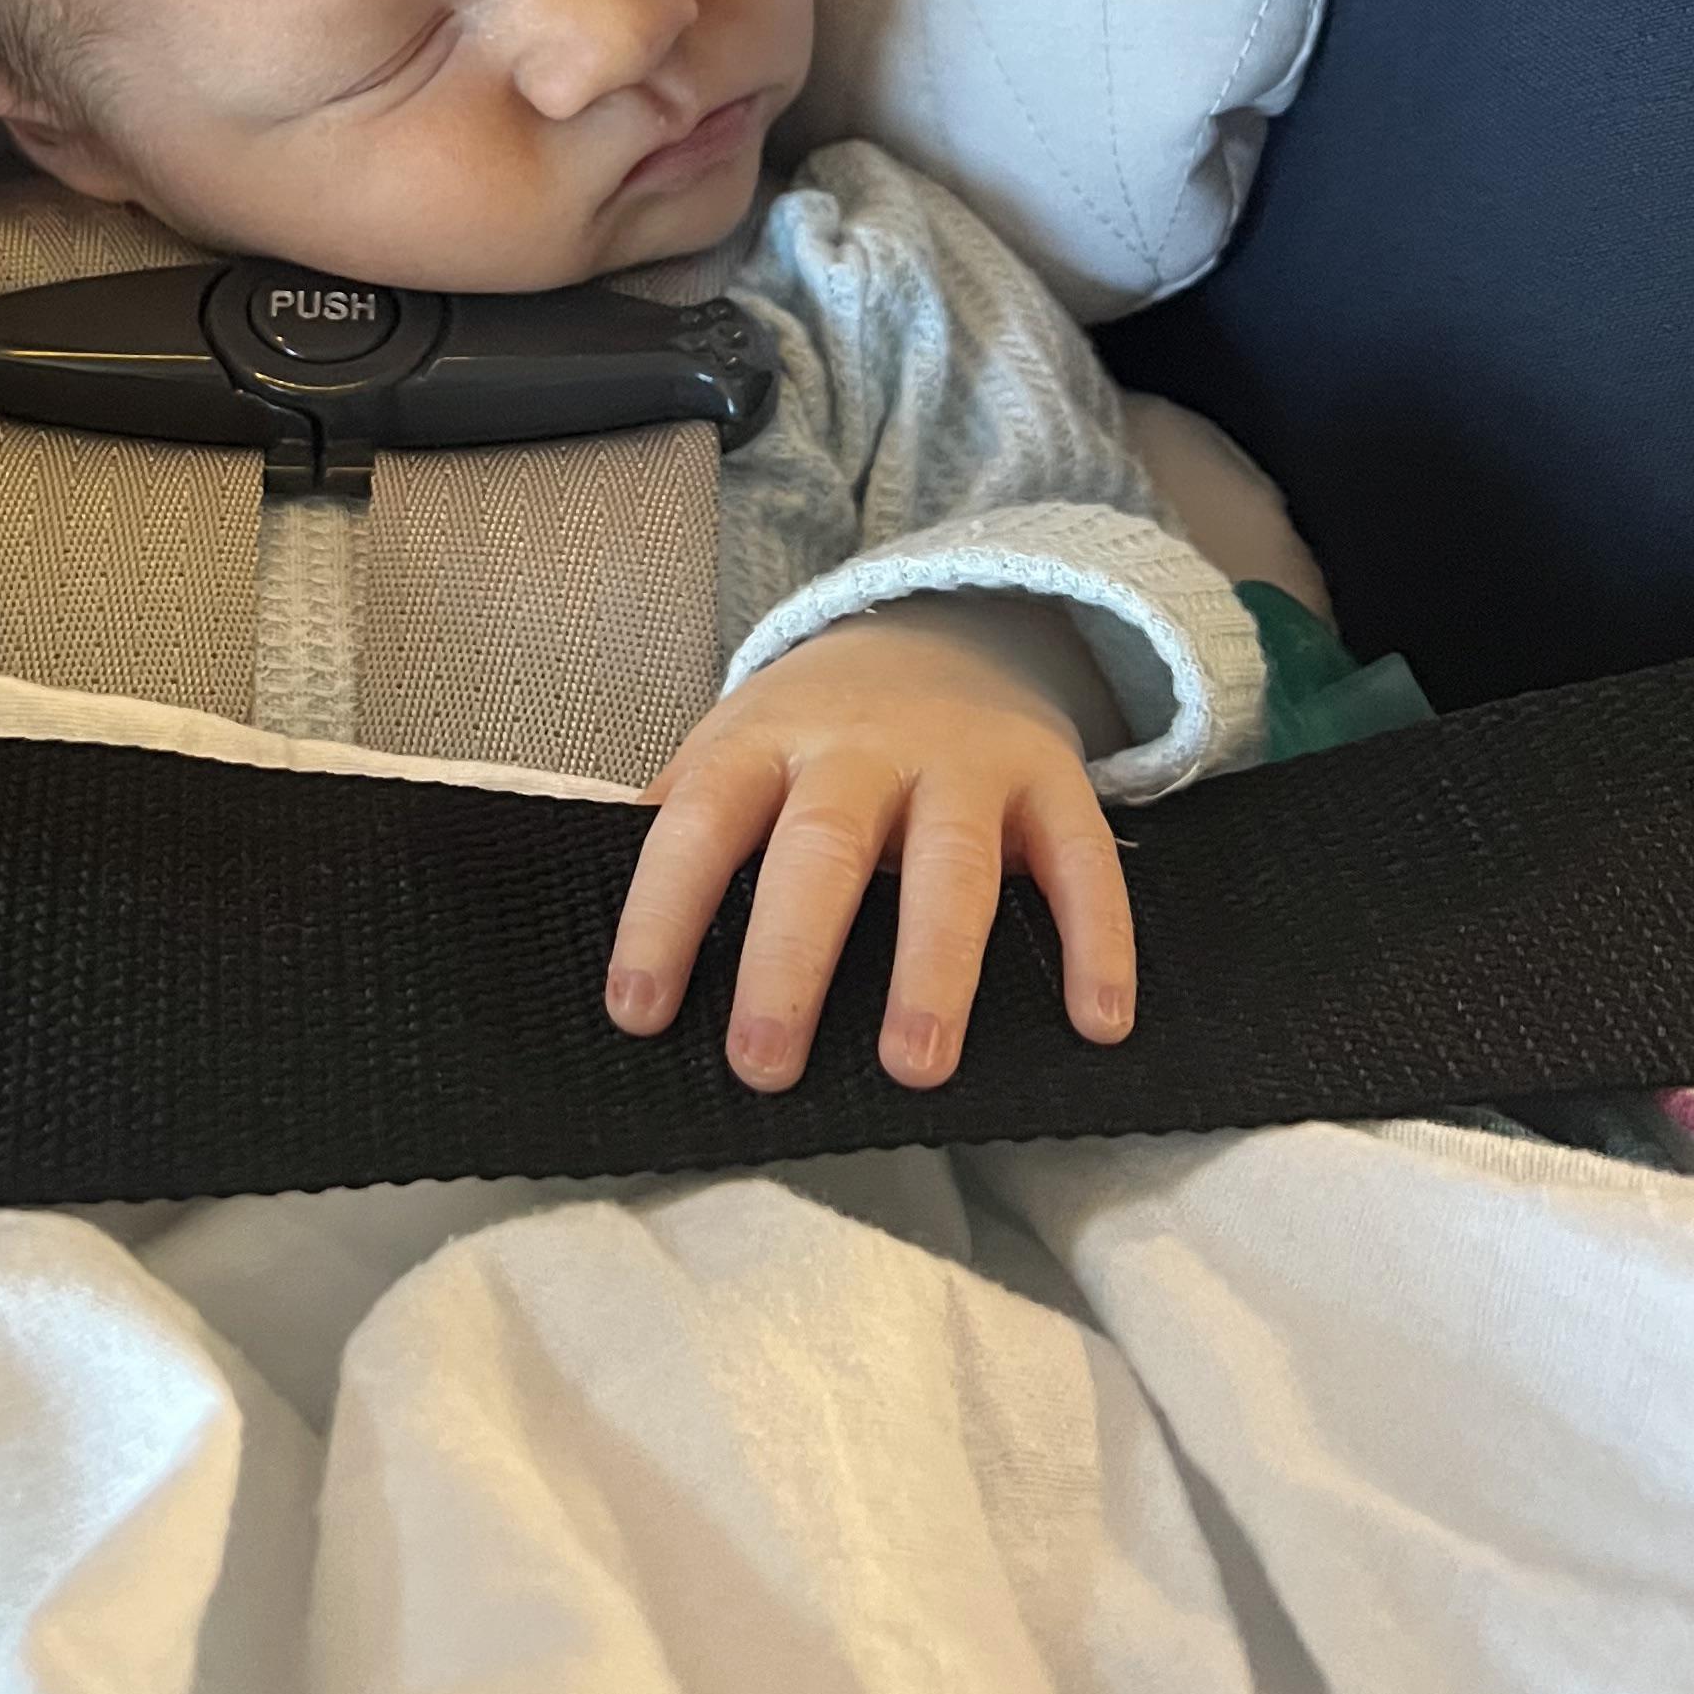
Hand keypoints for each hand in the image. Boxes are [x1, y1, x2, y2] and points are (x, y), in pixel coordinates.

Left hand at [603, 605, 1134, 1088]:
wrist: (944, 625)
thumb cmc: (813, 730)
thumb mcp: (732, 745)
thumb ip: (681, 820)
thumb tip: (596, 915)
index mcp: (763, 742)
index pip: (699, 825)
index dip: (663, 914)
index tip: (638, 1013)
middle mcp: (862, 748)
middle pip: (822, 849)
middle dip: (791, 958)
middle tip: (763, 1064)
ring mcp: (963, 761)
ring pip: (953, 862)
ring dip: (935, 966)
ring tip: (915, 1068)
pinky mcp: (1050, 780)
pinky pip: (1080, 862)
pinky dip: (1096, 941)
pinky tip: (1096, 1025)